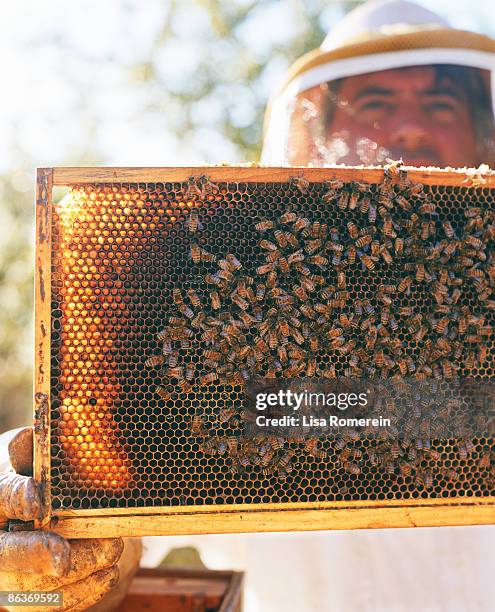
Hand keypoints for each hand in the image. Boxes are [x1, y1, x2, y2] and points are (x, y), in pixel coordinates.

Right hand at [0, 428, 141, 610]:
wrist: (34, 507)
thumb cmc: (35, 471)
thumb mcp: (32, 451)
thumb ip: (38, 448)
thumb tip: (46, 432)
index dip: (15, 498)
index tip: (36, 499)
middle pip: (5, 553)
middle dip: (35, 554)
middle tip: (63, 555)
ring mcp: (7, 573)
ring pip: (32, 585)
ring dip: (74, 573)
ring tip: (110, 553)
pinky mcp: (27, 596)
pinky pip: (51, 604)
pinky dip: (82, 592)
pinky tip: (106, 576)